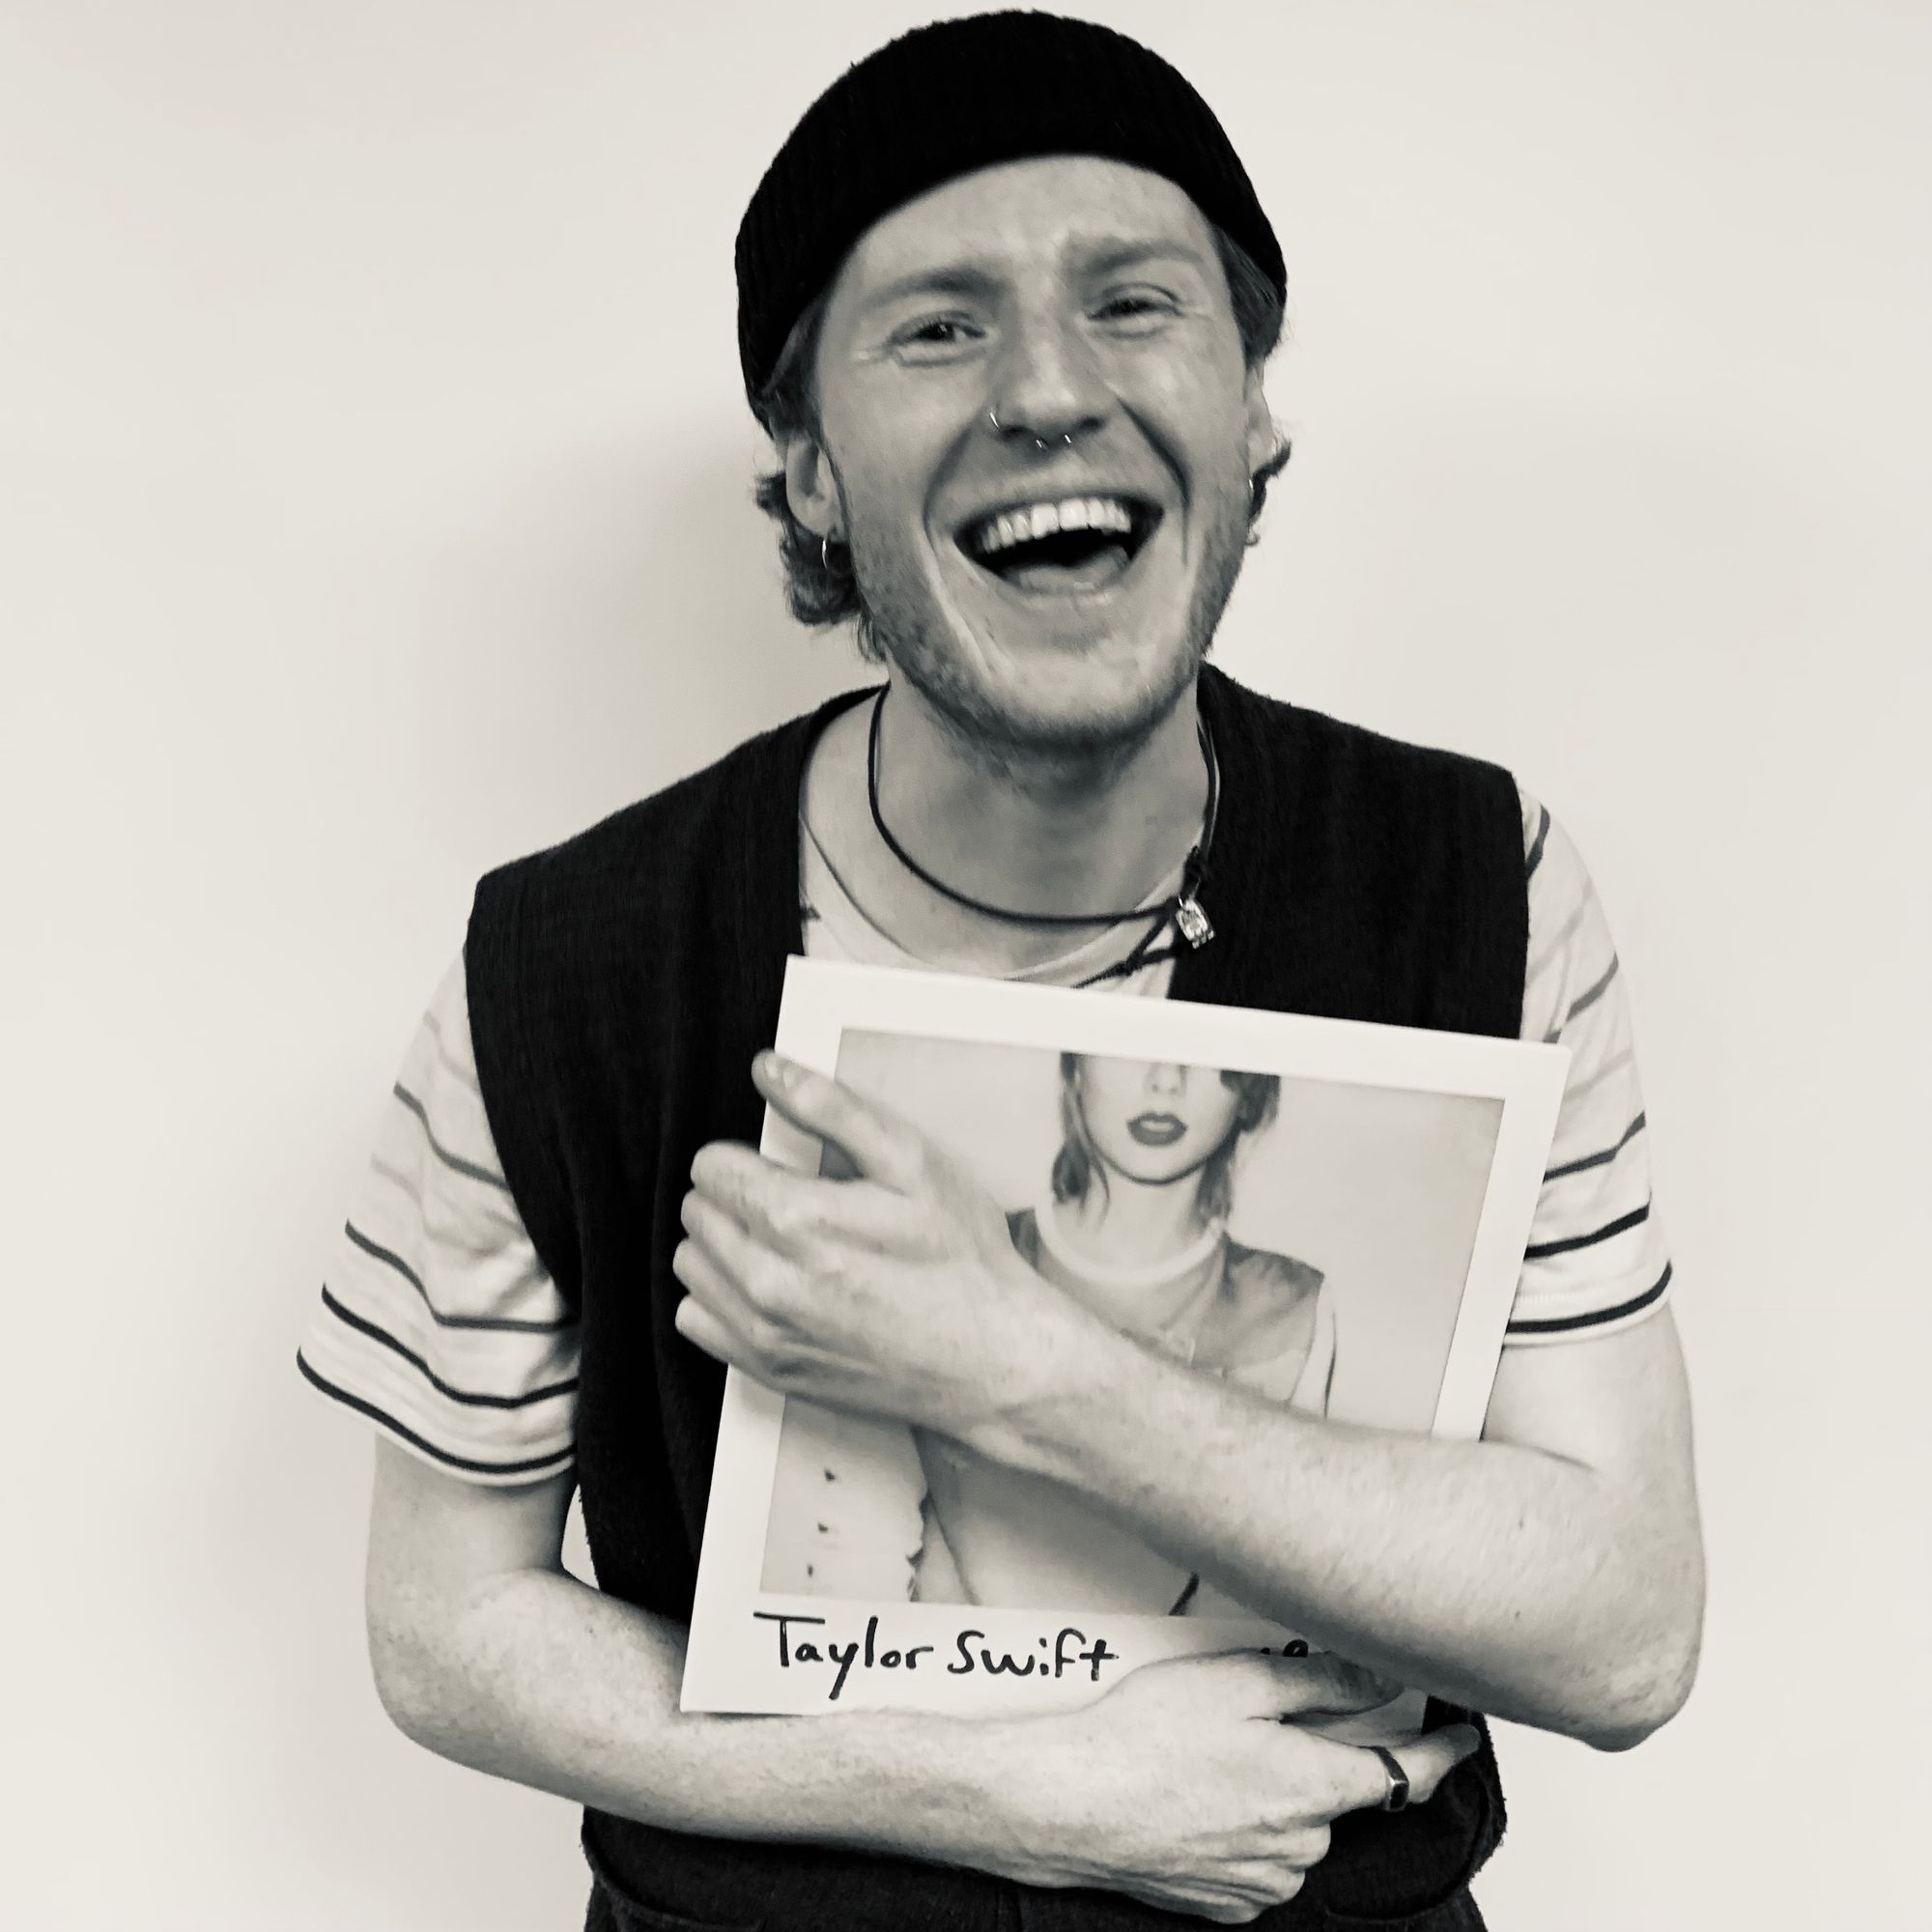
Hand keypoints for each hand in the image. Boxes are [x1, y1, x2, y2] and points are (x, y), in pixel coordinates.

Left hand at [673, 1053, 1070, 1440]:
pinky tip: (773, 1287)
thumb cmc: (960, 1259)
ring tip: (785, 1244)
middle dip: (736, 1196)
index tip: (790, 1169)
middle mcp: (764, 1281)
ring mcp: (762, 1332)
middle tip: (797, 1203)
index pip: (710, 1165)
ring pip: (690, 1264)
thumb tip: (769, 1069)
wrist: (989, 1360)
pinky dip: (721, 1297)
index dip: (750, 1155)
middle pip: (696, 1211)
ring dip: (725, 1245)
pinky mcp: (767, 1370)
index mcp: (794, 1219)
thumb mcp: (911, 1162)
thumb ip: (832, 1107)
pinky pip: (695, 1319)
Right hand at [990, 1651, 1480, 1924]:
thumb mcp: (1238, 1681)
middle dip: (1312, 1758)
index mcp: (1311, 1787)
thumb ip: (1320, 1680)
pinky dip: (1241, 1829)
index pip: (1406, 1773)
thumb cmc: (1142, 1739)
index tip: (1464, 1737)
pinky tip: (1197, 1797)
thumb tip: (1383, 1676)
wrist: (1072, 1803)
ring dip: (1274, 1794)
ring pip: (1295, 1827)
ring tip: (1208, 1759)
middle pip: (1336, 1794)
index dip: (1443, 1753)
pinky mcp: (1225, 1902)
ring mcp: (1262, 1880)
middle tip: (1253, 1721)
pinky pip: (1257, 1860)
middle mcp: (1299, 1844)